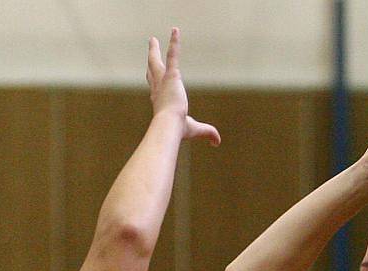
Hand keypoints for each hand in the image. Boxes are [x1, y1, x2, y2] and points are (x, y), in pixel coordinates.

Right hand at [147, 28, 220, 145]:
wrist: (169, 126)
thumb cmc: (177, 130)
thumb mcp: (194, 130)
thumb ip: (207, 132)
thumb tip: (217, 142)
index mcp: (160, 102)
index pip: (156, 90)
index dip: (154, 83)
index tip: (150, 76)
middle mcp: (158, 90)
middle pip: (152, 72)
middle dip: (151, 61)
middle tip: (150, 51)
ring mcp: (163, 81)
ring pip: (157, 61)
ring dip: (155, 49)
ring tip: (154, 40)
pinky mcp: (171, 75)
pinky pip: (173, 54)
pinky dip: (174, 42)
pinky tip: (176, 31)